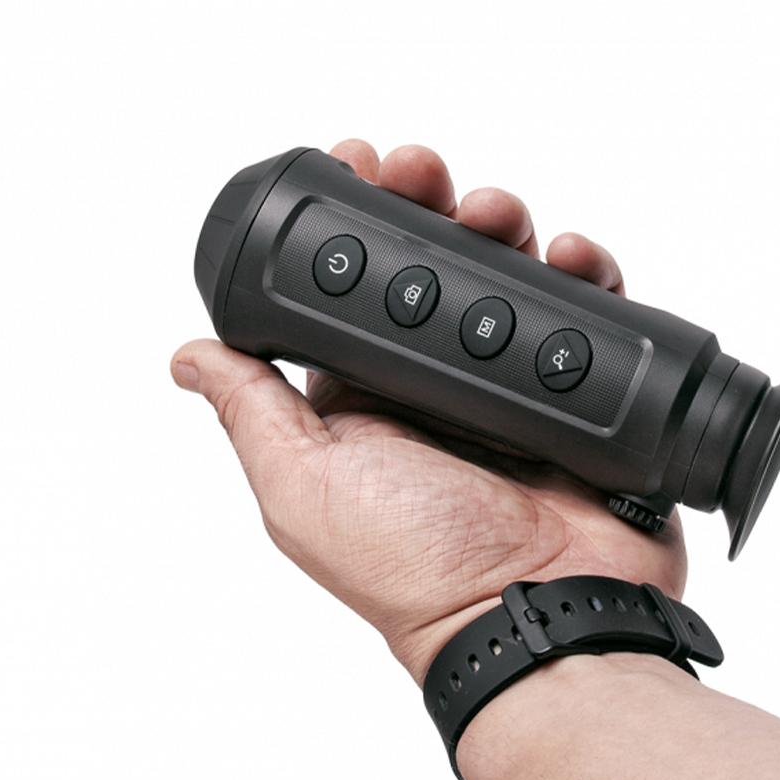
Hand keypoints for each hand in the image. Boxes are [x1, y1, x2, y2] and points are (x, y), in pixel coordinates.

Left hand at [171, 140, 686, 681]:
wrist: (538, 614)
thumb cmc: (417, 569)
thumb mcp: (305, 488)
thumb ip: (254, 414)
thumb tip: (189, 356)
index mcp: (372, 396)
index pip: (359, 286)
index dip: (359, 221)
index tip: (358, 165)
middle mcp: (442, 383)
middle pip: (437, 264)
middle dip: (430, 203)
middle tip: (425, 171)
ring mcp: (517, 383)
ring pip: (511, 273)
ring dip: (501, 224)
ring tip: (495, 211)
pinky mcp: (585, 391)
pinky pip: (590, 313)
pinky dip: (587, 273)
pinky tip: (572, 257)